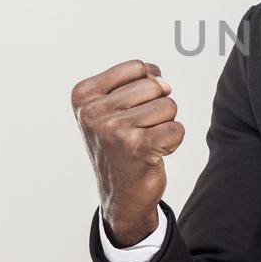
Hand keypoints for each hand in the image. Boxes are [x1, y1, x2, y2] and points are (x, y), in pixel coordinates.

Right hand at [71, 59, 184, 245]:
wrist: (120, 194)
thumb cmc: (119, 144)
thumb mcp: (112, 106)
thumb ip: (138, 81)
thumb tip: (164, 83)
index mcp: (84, 95)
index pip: (137, 67)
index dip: (145, 86)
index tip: (130, 110)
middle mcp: (93, 112)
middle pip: (154, 86)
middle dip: (156, 107)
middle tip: (138, 130)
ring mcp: (114, 130)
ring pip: (168, 106)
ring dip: (164, 124)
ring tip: (144, 141)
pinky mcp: (138, 148)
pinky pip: (177, 128)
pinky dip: (173, 141)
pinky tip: (153, 154)